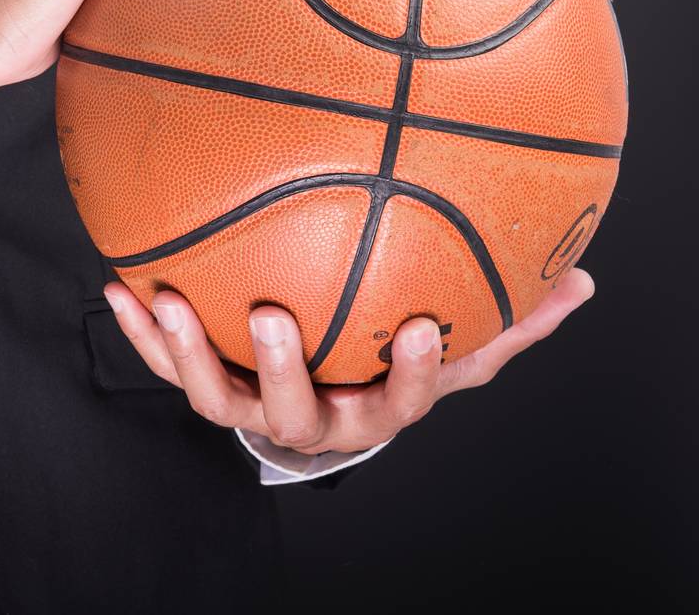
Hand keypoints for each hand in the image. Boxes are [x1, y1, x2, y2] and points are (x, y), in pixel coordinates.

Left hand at [103, 268, 594, 454]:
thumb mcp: (456, 346)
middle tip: (268, 315)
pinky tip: (118, 285)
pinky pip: (167, 363)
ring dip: (189, 352)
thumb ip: (509, 320)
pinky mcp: (209, 383)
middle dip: (280, 369)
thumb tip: (580, 280)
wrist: (329, 400)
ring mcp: (253, 405)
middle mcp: (311, 418)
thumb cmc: (392, 364)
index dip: (408, 372)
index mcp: (373, 407)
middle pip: (294, 410)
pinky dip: (142, 332)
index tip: (416, 328)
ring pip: (218, 397)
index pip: (400, 400)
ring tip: (167, 301)